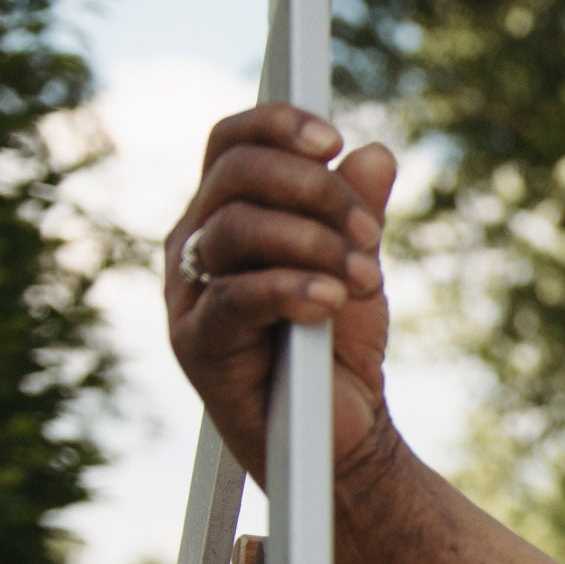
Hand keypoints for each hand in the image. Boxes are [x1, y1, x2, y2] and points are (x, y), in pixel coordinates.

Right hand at [164, 104, 401, 495]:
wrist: (341, 437)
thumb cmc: (336, 349)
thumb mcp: (356, 267)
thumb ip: (359, 212)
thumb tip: (375, 154)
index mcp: (226, 214)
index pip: (232, 144)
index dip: (276, 126)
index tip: (333, 138)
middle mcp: (196, 245)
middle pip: (235, 176)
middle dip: (312, 190)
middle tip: (369, 231)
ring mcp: (189, 294)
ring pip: (235, 230)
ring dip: (312, 244)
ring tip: (366, 280)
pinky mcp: (197, 344)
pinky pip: (237, 297)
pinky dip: (291, 290)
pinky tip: (331, 301)